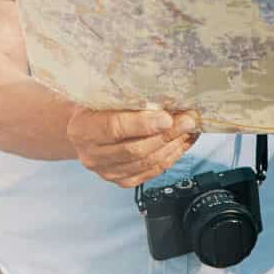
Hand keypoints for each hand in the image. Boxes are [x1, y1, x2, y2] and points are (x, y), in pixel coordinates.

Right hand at [65, 107, 199, 187]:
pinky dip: (171, 157)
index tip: (167, 117)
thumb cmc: (94, 106)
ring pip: (146, 163)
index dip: (143, 124)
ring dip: (173, 146)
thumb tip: (159, 92)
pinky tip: (183, 143)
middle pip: (135, 149)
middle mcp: (92, 155)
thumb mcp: (100, 95)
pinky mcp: (121, 180)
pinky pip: (151, 172)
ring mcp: (107, 171)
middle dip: (167, 134)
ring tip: (190, 129)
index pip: (114, 128)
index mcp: (83, 129)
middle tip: (188, 120)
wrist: (83, 129)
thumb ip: (122, 96)